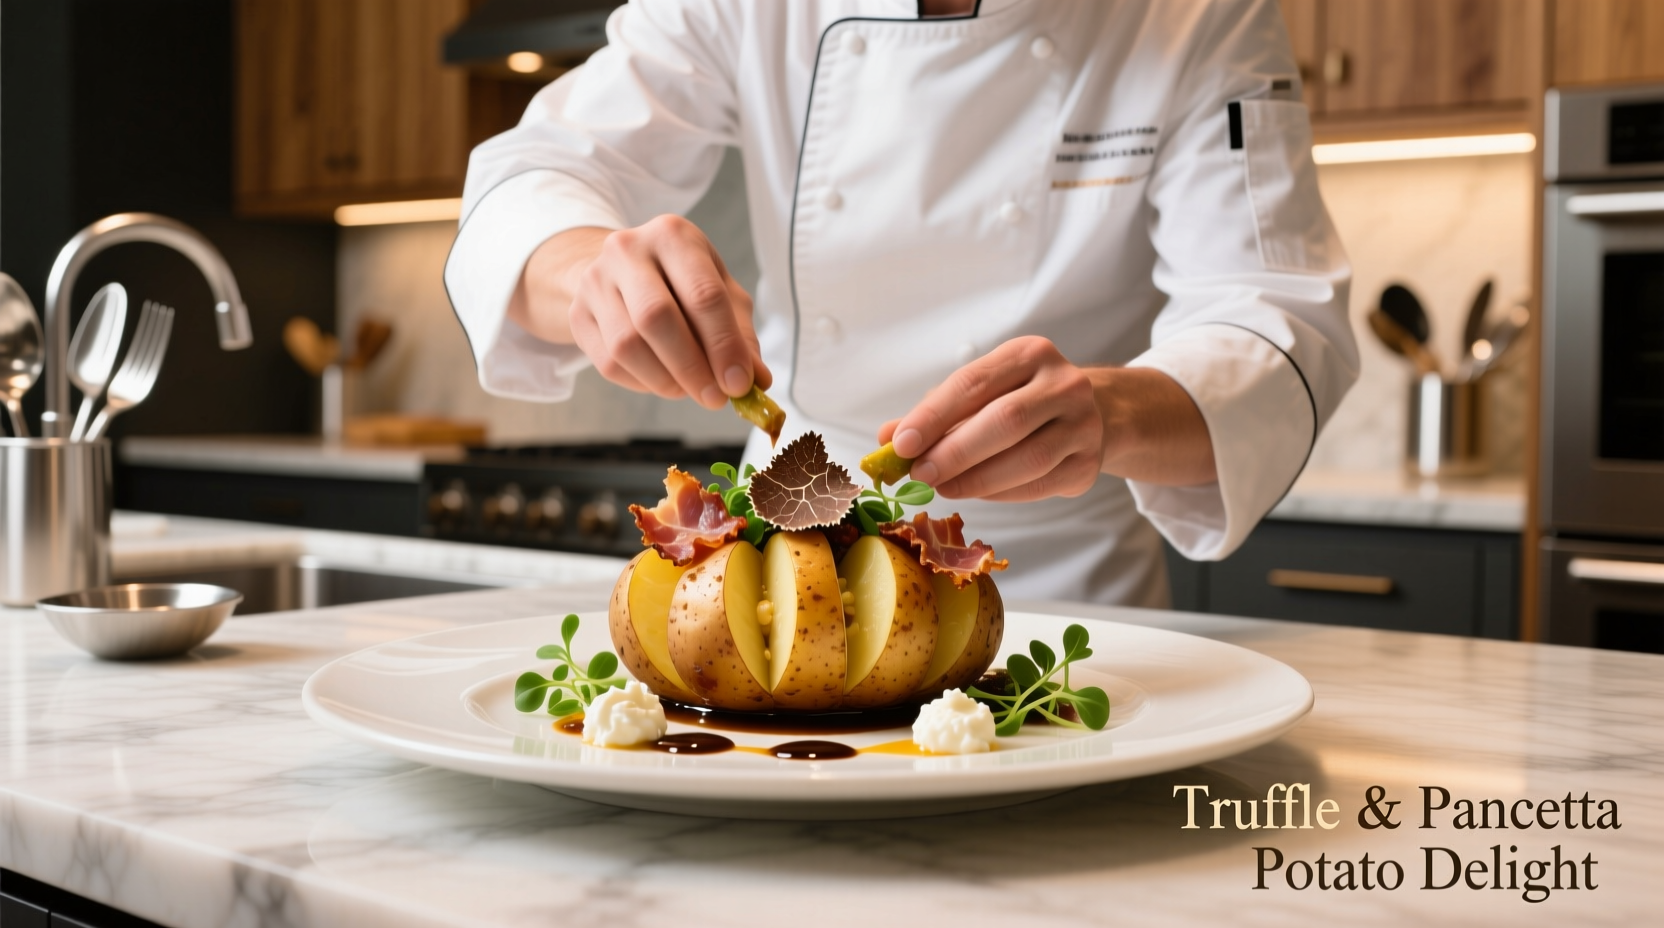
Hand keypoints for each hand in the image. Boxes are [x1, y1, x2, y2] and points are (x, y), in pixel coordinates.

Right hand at [508, 216, 769, 408]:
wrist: (620, 271)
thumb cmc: (681, 282)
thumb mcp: (720, 292)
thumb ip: (741, 334)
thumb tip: (757, 380)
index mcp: (673, 236)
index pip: (702, 294)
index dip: (723, 345)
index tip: (739, 384)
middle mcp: (628, 250)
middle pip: (657, 318)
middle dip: (691, 367)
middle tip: (715, 398)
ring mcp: (595, 281)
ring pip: (627, 345)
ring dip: (665, 380)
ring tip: (689, 390)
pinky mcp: (578, 314)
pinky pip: (609, 363)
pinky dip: (642, 383)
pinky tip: (662, 381)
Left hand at [881, 336, 1216, 501]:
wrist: (1095, 413)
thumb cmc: (1022, 399)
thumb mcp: (982, 392)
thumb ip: (936, 413)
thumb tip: (885, 440)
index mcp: (1031, 354)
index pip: (974, 382)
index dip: (934, 415)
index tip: (901, 443)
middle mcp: (1065, 384)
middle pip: (1005, 421)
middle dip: (955, 452)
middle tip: (920, 474)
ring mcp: (1083, 425)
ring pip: (1026, 459)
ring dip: (976, 479)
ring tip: (943, 487)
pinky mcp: (1088, 465)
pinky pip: (1037, 486)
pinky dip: (999, 493)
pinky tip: (976, 492)